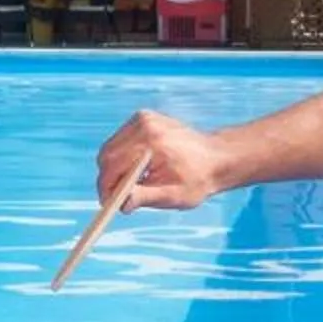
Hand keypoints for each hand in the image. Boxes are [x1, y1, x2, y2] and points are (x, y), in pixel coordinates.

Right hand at [97, 110, 236, 212]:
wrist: (216, 158)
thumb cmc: (198, 179)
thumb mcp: (173, 195)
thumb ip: (144, 198)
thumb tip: (121, 204)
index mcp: (152, 142)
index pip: (113, 165)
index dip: (106, 186)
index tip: (106, 203)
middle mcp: (145, 124)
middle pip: (108, 154)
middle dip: (108, 178)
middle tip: (114, 198)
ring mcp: (143, 118)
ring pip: (111, 147)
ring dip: (114, 168)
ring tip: (129, 185)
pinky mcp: (143, 117)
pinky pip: (120, 140)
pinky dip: (122, 156)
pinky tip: (137, 168)